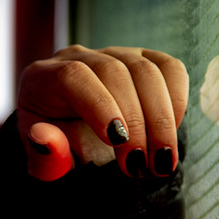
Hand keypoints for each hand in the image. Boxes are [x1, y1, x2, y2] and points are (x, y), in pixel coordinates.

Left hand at [15, 46, 189, 182]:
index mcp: (41, 78)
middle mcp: (77, 57)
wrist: (72, 141)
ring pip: (146, 71)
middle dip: (135, 121)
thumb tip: (43, 137)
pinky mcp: (143, 58)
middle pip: (114, 73)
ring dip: (160, 117)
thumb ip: (44, 157)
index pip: (73, 77)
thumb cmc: (55, 151)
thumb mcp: (43, 163)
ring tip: (161, 160)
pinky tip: (171, 133)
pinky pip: (169, 68)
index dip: (98, 105)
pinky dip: (176, 100)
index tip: (116, 140)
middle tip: (141, 165)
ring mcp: (112, 53)